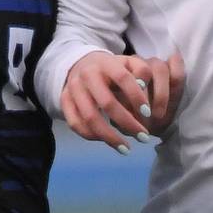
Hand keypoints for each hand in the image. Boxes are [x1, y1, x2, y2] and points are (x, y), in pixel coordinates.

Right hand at [61, 51, 185, 151]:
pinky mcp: (64, 101)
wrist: (82, 64)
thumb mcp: (129, 63)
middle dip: (127, 123)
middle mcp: (87, 75)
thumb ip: (142, 72)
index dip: (136, 96)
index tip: (148, 114)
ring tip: (126, 149)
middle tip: (144, 137)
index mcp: (106, 63)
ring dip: (109, 137)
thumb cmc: (113, 69)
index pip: (123, 78)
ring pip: (90, 117)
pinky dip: (92, 136)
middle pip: (107, 103)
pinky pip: (75, 124)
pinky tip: (108, 141)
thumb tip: (144, 86)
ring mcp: (73, 89)